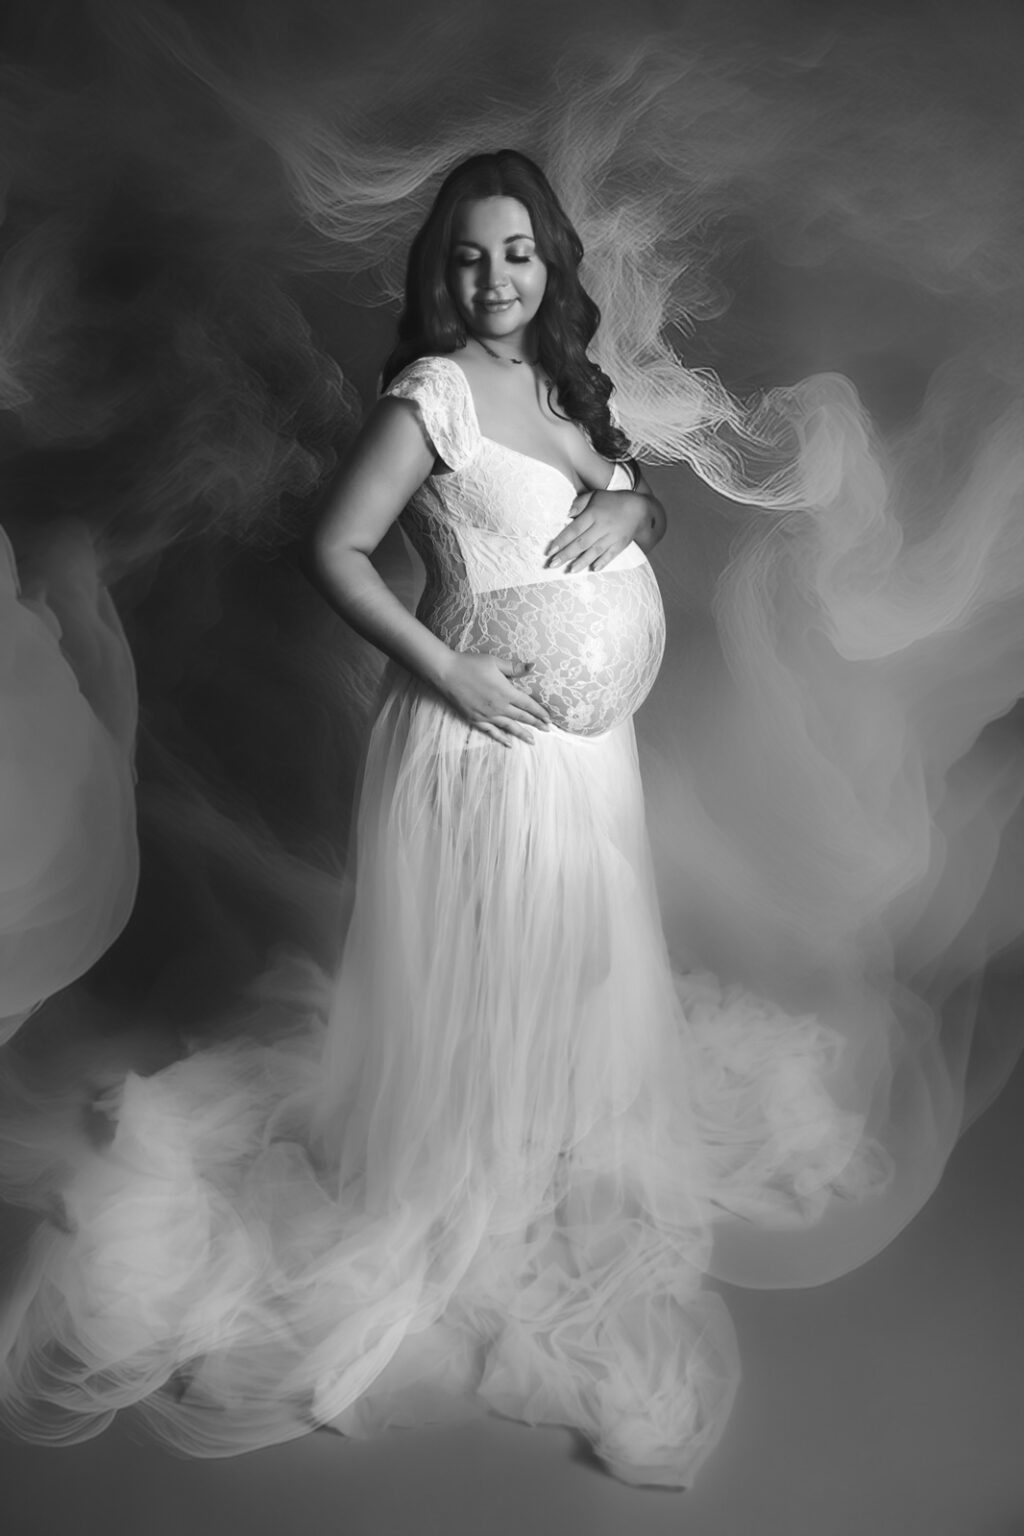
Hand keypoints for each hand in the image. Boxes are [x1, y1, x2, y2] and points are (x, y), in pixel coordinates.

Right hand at [436, 652, 551, 746]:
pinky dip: (501, 738)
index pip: (528, 705)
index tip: (549, 719)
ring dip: (522, 734)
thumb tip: (532, 666)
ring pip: (509, 727)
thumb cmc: (471, 664)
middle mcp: (499, 707)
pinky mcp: (476, 719)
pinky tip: (509, 743)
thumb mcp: (495, 662)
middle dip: (536, 724)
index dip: (540, 712)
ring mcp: (487, 715)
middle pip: (522, 718)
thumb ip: (514, 668)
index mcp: (506, 692)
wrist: (447, 673)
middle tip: (547, 730)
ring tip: (532, 741)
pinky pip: (492, 732)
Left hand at [544, 489, 649, 573]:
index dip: (561, 541)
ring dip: (581, 562)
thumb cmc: (612, 501)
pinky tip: (593, 569)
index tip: (550, 550)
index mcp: (593, 514)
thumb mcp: (595, 495)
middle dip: (566, 554)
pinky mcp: (621, 545)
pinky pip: (611, 555)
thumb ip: (580, 503)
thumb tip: (566, 514)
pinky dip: (602, 562)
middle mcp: (602, 526)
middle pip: (581, 543)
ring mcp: (612, 537)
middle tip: (552, 564)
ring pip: (594, 551)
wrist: (640, 508)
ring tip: (570, 570)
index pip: (574, 529)